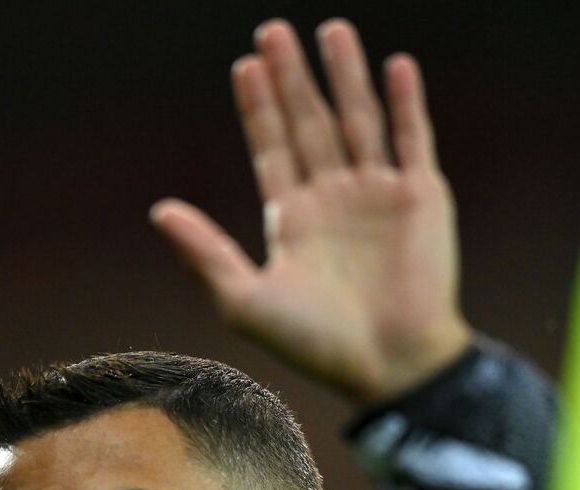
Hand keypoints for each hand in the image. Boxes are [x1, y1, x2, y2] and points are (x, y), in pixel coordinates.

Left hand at [150, 18, 471, 404]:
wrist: (389, 365)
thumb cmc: (314, 343)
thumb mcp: (244, 299)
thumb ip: (204, 252)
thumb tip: (158, 210)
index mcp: (291, 220)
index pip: (270, 148)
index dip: (257, 108)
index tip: (244, 66)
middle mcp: (332, 200)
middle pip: (308, 123)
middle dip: (291, 78)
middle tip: (272, 29)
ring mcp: (377, 195)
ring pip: (358, 120)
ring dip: (345, 75)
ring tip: (329, 29)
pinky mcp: (421, 197)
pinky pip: (411, 138)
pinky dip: (404, 103)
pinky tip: (394, 65)